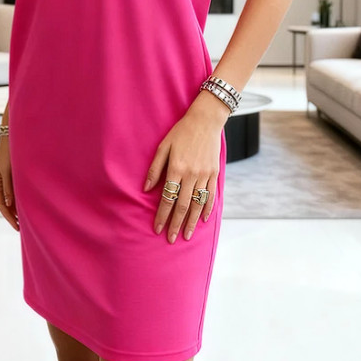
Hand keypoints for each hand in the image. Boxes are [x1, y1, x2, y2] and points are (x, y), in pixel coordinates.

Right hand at [0, 139, 19, 231]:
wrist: (12, 137)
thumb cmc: (9, 152)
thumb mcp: (8, 170)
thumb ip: (8, 187)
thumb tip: (8, 205)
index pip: (1, 205)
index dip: (8, 217)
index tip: (16, 227)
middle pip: (4, 204)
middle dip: (12, 216)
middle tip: (21, 228)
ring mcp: (5, 179)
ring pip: (9, 198)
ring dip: (16, 209)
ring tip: (24, 220)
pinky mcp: (12, 175)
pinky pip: (14, 191)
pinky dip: (19, 199)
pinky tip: (26, 204)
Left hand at [143, 92, 224, 243]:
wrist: (205, 121)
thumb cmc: (181, 132)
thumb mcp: (164, 146)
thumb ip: (155, 169)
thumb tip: (146, 188)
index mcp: (176, 169)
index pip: (167, 198)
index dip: (162, 215)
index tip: (157, 228)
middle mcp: (191, 175)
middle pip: (183, 206)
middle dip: (175, 224)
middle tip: (170, 239)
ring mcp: (205, 175)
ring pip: (198, 204)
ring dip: (192, 222)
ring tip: (186, 235)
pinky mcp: (214, 174)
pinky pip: (211, 196)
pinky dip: (207, 209)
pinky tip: (203, 219)